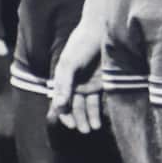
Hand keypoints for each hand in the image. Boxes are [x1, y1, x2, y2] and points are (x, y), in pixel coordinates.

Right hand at [48, 17, 104, 132]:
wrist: (102, 32)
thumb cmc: (81, 45)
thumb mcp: (69, 64)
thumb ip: (64, 85)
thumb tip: (59, 106)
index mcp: (62, 80)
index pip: (60, 102)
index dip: (64, 115)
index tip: (71, 124)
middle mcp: (74, 84)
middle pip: (73, 107)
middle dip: (77, 119)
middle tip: (82, 130)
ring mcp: (88, 85)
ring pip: (85, 107)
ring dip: (87, 119)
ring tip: (91, 129)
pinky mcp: (102, 84)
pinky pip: (97, 102)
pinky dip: (96, 113)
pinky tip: (98, 123)